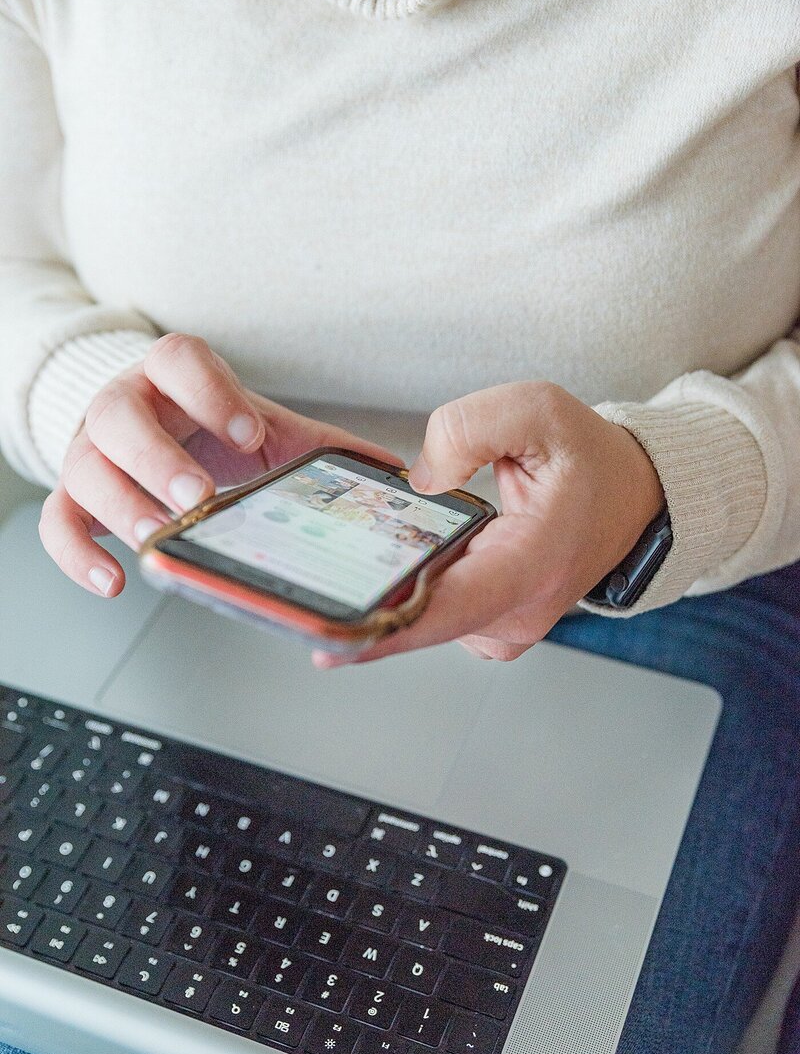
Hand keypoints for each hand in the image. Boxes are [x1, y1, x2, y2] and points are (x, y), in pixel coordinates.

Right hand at [39, 332, 397, 594]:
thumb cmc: (215, 430)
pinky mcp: (76, 493)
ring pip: (85, 468)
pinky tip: (113, 580)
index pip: (178, 359)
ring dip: (122, 507)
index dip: (210, 393)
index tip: (250, 434)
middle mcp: (125, 403)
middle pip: (119, 416)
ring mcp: (93, 449)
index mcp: (174, 375)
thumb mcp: (267, 432)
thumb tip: (397, 477)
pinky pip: (59, 521)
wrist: (162, 427)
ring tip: (162, 539)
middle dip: (158, 458)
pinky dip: (78, 554)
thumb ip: (323, 450)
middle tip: (197, 497)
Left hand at [316, 380, 664, 665]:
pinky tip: (402, 557)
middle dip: (365, 597)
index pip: (447, 610)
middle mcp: (517, 613)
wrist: (629, 497)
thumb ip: (468, 428)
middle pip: (420, 618)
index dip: (384, 630)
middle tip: (314, 567)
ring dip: (388, 588)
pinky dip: (410, 590)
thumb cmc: (589, 459)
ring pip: (423, 617)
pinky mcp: (490, 629)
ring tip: (367, 547)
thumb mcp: (537, 410)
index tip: (330, 643)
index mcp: (532, 565)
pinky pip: (435, 614)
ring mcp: (504, 629)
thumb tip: (419, 481)